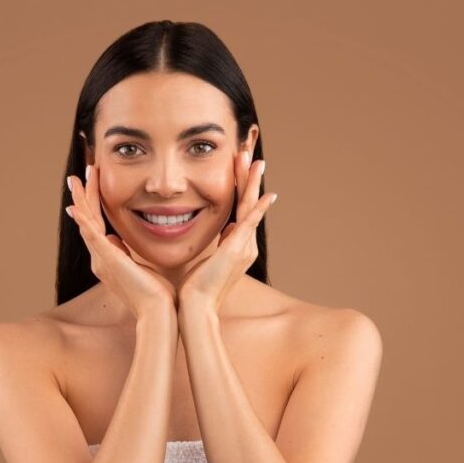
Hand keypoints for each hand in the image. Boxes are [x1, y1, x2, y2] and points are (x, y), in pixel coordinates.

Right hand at [66, 164, 176, 317]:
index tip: (92, 185)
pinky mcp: (109, 261)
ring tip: (75, 180)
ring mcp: (103, 261)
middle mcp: (100, 260)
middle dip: (83, 197)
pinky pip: (92, 237)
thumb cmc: (158, 295)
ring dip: (81, 201)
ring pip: (86, 224)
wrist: (159, 312)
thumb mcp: (142, 267)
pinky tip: (76, 207)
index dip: (93, 205)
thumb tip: (119, 241)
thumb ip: (129, 255)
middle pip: (87, 221)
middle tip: (77, 175)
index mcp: (109, 260)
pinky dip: (83, 221)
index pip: (98, 225)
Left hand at [176, 151, 276, 313]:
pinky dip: (260, 208)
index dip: (239, 188)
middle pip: (248, 204)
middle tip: (249, 154)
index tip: (237, 169)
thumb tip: (219, 232)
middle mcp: (245, 245)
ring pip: (250, 207)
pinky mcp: (237, 250)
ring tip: (257, 160)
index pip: (240, 210)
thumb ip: (214, 246)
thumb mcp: (205, 261)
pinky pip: (251, 223)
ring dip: (252, 183)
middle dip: (248, 178)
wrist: (196, 308)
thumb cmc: (194, 290)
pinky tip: (269, 194)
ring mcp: (243, 247)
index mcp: (237, 247)